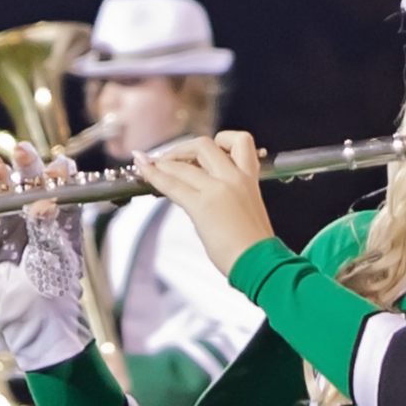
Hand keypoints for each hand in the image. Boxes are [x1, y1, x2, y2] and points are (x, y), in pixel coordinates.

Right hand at [0, 142, 88, 372]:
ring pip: (6, 198)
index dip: (61, 174)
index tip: (58, 166)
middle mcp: (42, 224)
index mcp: (66, 227)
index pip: (66, 190)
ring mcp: (19, 232)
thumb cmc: (54, 297)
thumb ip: (46, 229)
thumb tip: (44, 199)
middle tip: (20, 152)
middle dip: (27, 168)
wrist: (35, 328)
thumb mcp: (53, 261)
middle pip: (34, 187)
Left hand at [135, 129, 272, 276]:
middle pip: (204, 145)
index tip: (204, 153)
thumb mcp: (249, 211)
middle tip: (172, 160)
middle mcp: (234, 178)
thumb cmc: (256, 248)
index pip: (238, 142)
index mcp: (250, 179)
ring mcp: (217, 190)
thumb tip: (205, 196)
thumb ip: (230, 196)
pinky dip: (153, 175)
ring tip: (151, 167)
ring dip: (163, 162)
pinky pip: (172, 184)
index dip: (219, 141)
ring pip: (182, 163)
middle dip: (183, 149)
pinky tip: (144, 170)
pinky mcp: (202, 206)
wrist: (261, 264)